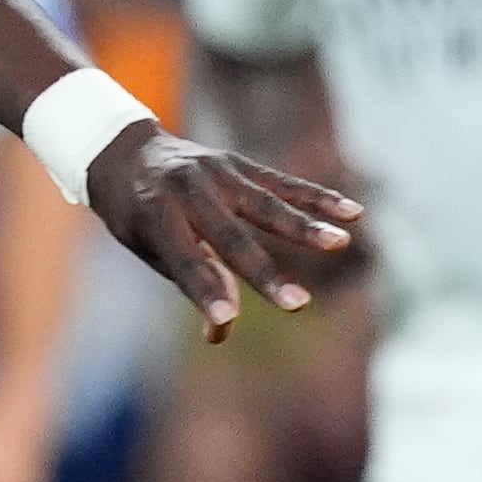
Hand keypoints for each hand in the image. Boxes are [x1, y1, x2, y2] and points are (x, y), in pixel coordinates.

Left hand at [86, 127, 355, 342]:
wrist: (127, 153)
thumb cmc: (137, 215)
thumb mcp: (149, 249)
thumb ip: (191, 279)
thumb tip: (223, 328)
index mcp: (156, 216)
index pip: (184, 262)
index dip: (204, 294)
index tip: (225, 323)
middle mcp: (188, 191)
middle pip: (230, 238)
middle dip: (264, 274)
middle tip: (298, 306)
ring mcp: (219, 174)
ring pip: (267, 205)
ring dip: (304, 227)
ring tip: (339, 244)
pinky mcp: (242, 165)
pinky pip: (285, 184)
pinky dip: (319, 198)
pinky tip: (354, 213)